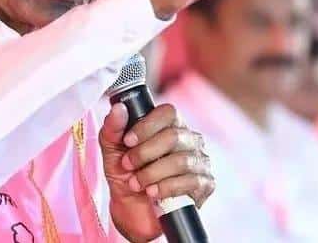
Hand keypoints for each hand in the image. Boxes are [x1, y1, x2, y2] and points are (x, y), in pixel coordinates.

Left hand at [99, 103, 213, 241]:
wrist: (131, 210)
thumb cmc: (126, 173)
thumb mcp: (112, 150)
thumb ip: (113, 128)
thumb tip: (118, 108)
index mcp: (169, 124)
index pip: (168, 112)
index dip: (146, 126)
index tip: (128, 141)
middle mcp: (189, 138)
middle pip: (173, 136)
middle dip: (144, 153)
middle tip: (127, 165)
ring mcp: (200, 161)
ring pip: (181, 161)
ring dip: (152, 173)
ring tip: (135, 183)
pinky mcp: (205, 184)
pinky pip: (190, 182)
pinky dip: (165, 188)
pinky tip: (152, 193)